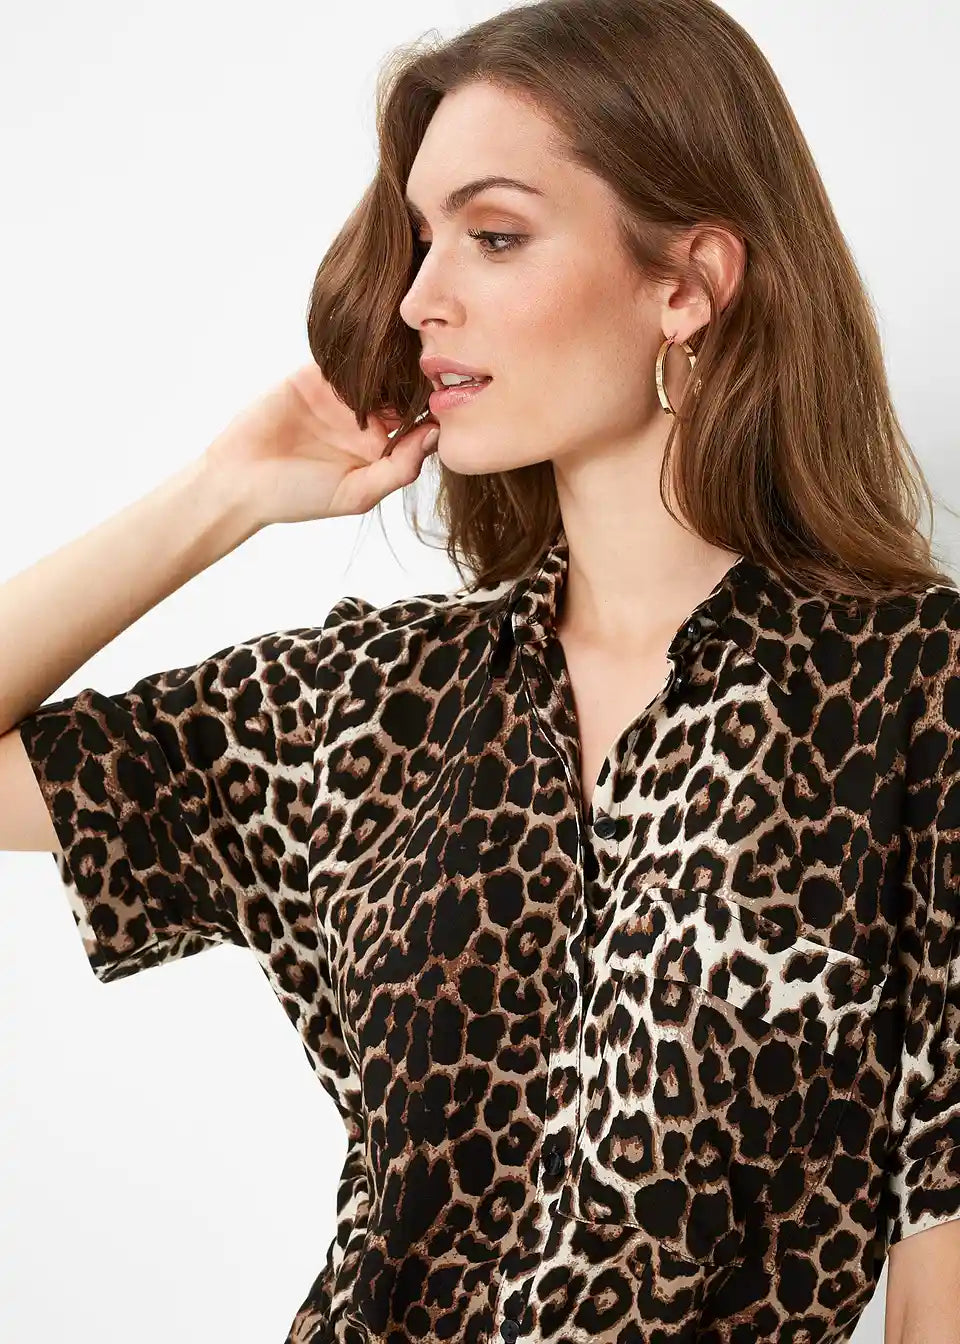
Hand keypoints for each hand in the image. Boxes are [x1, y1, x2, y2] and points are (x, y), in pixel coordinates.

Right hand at [202, 361, 438, 526]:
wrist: (240, 479)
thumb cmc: (297, 497)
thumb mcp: (356, 493)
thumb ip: (398, 469)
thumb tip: (434, 437)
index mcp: (379, 450)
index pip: (417, 425)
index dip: (434, 413)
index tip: (453, 398)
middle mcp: (365, 421)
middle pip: (402, 393)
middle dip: (419, 381)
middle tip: (441, 364)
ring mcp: (340, 396)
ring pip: (377, 371)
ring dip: (393, 362)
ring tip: (413, 350)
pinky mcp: (314, 376)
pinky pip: (342, 358)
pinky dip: (358, 351)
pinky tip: (376, 347)